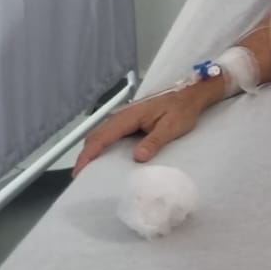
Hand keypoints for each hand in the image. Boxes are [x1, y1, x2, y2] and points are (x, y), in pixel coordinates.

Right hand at [72, 83, 212, 176]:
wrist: (190, 94)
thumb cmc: (182, 109)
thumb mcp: (172, 126)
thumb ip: (154, 141)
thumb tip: (137, 157)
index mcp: (130, 116)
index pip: (103, 136)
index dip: (89, 153)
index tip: (80, 169)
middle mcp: (123, 115)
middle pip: (97, 135)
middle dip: (86, 154)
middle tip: (80, 175)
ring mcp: (126, 117)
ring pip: (102, 134)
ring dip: (93, 150)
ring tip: (88, 170)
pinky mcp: (130, 120)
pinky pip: (111, 134)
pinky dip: (102, 146)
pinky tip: (104, 158)